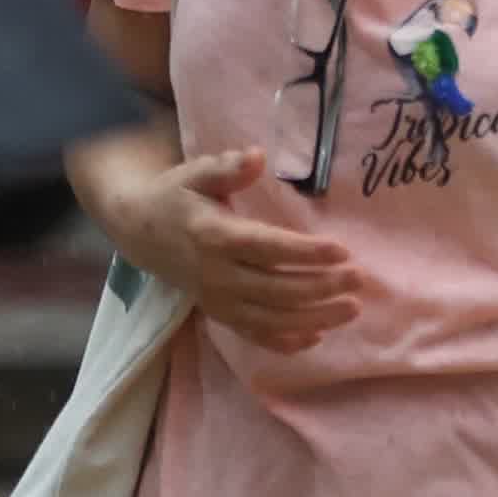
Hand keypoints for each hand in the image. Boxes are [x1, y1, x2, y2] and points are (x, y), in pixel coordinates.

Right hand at [101, 139, 365, 349]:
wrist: (138, 232)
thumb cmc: (176, 196)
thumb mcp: (195, 173)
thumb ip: (227, 168)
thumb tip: (256, 155)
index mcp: (214, 236)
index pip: (267, 248)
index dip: (305, 252)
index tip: (342, 250)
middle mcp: (217, 275)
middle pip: (276, 289)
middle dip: (321, 287)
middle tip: (359, 280)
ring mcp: (217, 300)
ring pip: (270, 319)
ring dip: (314, 318)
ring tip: (352, 309)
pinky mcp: (218, 314)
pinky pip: (253, 336)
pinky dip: (284, 342)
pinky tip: (316, 337)